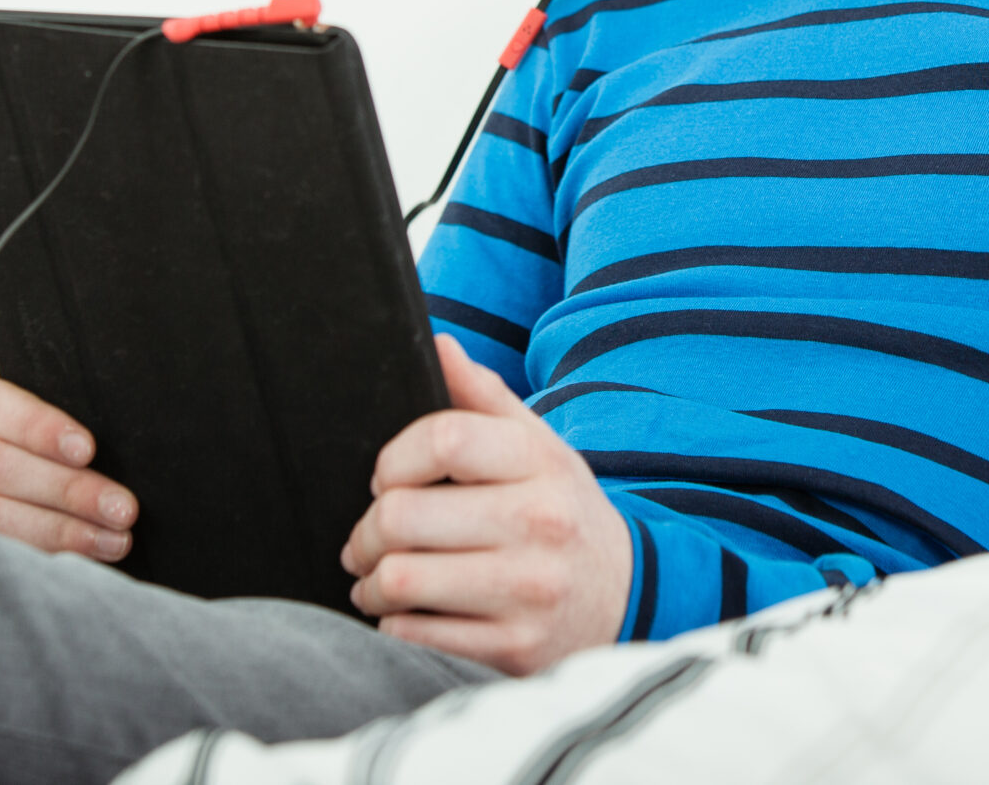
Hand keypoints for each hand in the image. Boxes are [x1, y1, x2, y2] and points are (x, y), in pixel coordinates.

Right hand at [0, 373, 138, 561]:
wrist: (34, 487)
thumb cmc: (58, 449)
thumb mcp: (60, 423)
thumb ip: (74, 418)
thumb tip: (124, 429)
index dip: (35, 426)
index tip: (88, 450)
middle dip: (67, 489)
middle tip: (123, 508)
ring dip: (62, 530)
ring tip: (116, 540)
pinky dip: (46, 557)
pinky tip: (87, 561)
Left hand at [342, 335, 631, 675]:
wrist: (622, 594)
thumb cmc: (561, 509)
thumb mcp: (538, 446)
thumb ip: (484, 396)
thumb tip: (438, 344)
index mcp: (540, 461)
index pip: (442, 439)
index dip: (393, 458)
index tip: (385, 476)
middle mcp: (539, 522)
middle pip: (403, 514)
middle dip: (366, 530)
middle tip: (367, 536)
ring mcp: (528, 588)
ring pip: (400, 578)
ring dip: (370, 581)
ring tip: (375, 576)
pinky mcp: (515, 645)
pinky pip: (417, 632)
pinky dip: (394, 621)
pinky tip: (404, 611)